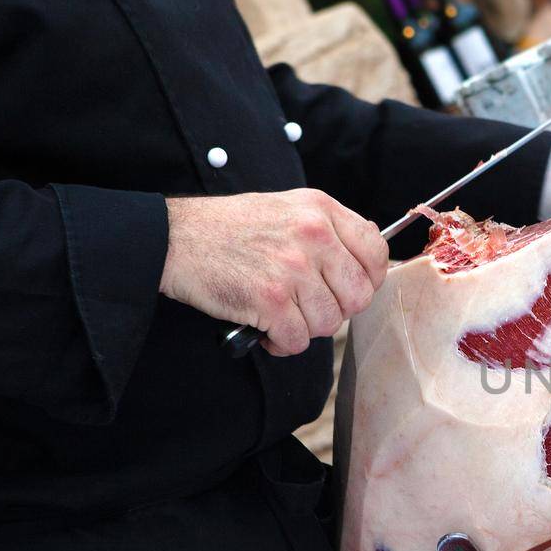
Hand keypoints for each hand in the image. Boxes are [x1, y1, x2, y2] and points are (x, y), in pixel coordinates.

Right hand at [160, 190, 387, 357]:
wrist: (175, 238)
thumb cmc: (230, 228)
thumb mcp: (288, 208)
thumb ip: (329, 228)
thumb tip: (373, 246)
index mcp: (322, 210)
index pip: (376, 252)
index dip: (369, 280)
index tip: (349, 288)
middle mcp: (314, 235)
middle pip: (359, 296)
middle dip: (336, 310)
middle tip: (308, 307)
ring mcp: (293, 268)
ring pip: (329, 323)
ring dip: (305, 328)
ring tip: (280, 315)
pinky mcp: (270, 299)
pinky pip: (298, 340)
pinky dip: (282, 343)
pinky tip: (265, 329)